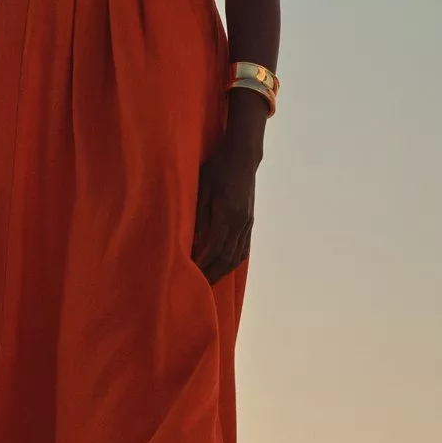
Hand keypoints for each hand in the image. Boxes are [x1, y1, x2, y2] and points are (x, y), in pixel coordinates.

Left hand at [191, 138, 258, 281]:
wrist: (243, 156)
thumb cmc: (218, 168)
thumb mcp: (203, 188)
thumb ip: (200, 215)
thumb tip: (196, 240)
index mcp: (228, 215)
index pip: (214, 248)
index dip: (203, 263)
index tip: (191, 273)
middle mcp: (240, 223)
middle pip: (227, 257)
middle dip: (213, 273)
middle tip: (200, 286)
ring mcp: (247, 223)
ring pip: (237, 255)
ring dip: (224, 270)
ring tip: (211, 279)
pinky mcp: (250, 221)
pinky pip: (244, 248)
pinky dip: (234, 261)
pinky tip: (226, 266)